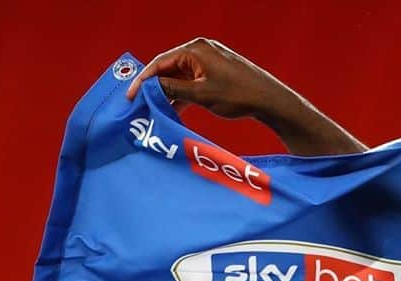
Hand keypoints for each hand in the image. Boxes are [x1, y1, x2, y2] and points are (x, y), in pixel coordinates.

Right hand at [123, 38, 364, 155]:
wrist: (270, 100)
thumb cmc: (239, 95)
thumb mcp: (202, 95)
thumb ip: (174, 90)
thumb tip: (150, 89)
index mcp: (195, 49)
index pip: (160, 62)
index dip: (143, 81)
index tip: (131, 97)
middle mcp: (201, 50)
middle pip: (169, 68)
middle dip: (154, 87)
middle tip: (139, 105)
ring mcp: (210, 60)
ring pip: (181, 77)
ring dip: (169, 94)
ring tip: (155, 112)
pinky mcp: (217, 72)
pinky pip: (193, 82)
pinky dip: (184, 96)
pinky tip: (176, 112)